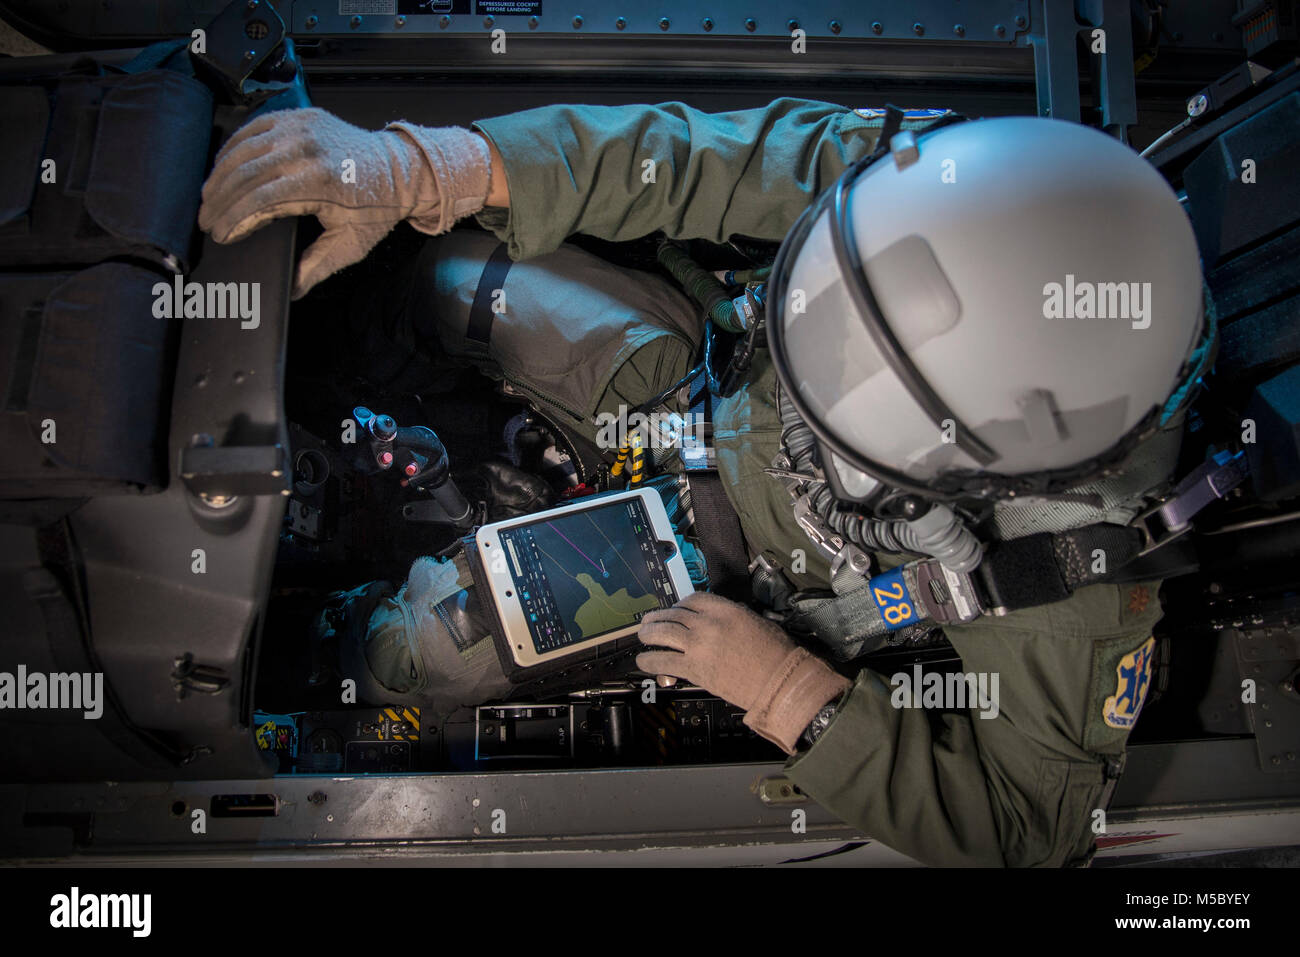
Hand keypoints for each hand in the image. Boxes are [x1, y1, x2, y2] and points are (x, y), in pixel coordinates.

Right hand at [198, 108, 490, 298]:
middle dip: (219, 200)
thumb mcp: (350, 245)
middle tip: (205, 221)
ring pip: (244, 148)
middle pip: (244, 174)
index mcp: (319, 182)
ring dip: (220, 174)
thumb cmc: (377, 208)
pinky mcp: (300, 115)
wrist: (401, 169)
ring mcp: (302, 127)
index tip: (220, 235)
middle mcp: (307, 149)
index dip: (233, 219)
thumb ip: (317, 267)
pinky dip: (234, 147)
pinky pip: (255, 127)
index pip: (259, 200)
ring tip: (208, 197)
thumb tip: (290, 290)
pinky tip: (224, 166)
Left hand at [637, 591, 850, 753]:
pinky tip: (643, 661)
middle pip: (673, 614)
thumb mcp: (755, 621)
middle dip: (658, 617)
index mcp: (724, 609)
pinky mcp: (693, 669)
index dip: (680, 604)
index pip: (693, 599)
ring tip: (643, 636)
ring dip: (648, 634)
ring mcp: (698, 645)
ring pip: (662, 633)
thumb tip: (718, 619)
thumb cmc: (775, 653)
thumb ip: (732, 616)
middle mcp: (707, 623)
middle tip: (649, 621)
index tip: (675, 610)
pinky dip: (649, 661)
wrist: (779, 680)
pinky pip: (663, 661)